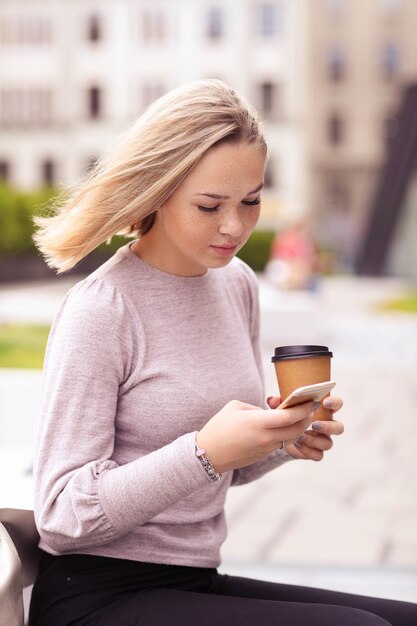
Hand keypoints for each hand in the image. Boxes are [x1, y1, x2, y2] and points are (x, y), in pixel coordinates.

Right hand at [196, 399, 317, 473]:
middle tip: (311, 408)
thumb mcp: (235, 407)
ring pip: (290, 438)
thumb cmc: (219, 426)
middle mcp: (264, 437)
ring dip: (298, 428)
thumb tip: (270, 412)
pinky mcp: (263, 455)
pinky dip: (287, 435)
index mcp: (257, 422)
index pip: (289, 416)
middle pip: (296, 429)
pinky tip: (286, 426)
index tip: (311, 401)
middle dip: (306, 419)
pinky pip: (280, 443)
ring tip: (300, 416)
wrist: (207, 454)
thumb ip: (257, 408)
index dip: (303, 409)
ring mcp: (265, 448)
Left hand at [266, 395, 343, 460]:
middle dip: (328, 427)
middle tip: (314, 424)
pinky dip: (308, 451)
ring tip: (301, 436)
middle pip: (339, 428)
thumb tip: (272, 400)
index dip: (334, 403)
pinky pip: (318, 455)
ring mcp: (323, 440)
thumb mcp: (285, 408)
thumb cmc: (289, 416)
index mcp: (324, 411)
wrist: (283, 435)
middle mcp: (328, 426)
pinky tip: (298, 445)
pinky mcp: (316, 452)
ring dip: (315, 440)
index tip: (324, 402)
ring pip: (328, 443)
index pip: (337, 404)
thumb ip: (280, 403)